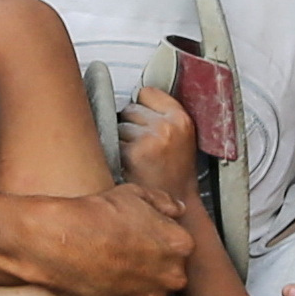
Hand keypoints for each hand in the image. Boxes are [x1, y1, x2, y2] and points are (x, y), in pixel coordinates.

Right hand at [25, 182, 200, 295]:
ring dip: (137, 290)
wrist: (61, 241)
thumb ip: (164, 202)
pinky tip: (102, 289)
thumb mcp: (134, 194)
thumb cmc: (96, 214)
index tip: (139, 243)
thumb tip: (178, 209)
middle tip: (123, 259)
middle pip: (168, 277)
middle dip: (152, 270)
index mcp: (181, 246)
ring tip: (110, 274)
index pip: (179, 250)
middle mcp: (173, 277)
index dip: (157, 245)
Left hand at [116, 84, 198, 203]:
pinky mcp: (133, 153)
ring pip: (119, 126)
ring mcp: (149, 139)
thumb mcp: (181, 137)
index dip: (143, 106)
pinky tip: (130, 165)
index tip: (145, 119)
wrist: (176, 203)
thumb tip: (133, 97)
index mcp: (181, 119)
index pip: (147, 92)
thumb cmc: (175, 172)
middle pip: (130, 109)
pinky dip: (116, 153)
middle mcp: (166, 126)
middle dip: (132, 124)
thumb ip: (163, 115)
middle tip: (143, 145)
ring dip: (123, 140)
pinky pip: (113, 143)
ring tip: (138, 156)